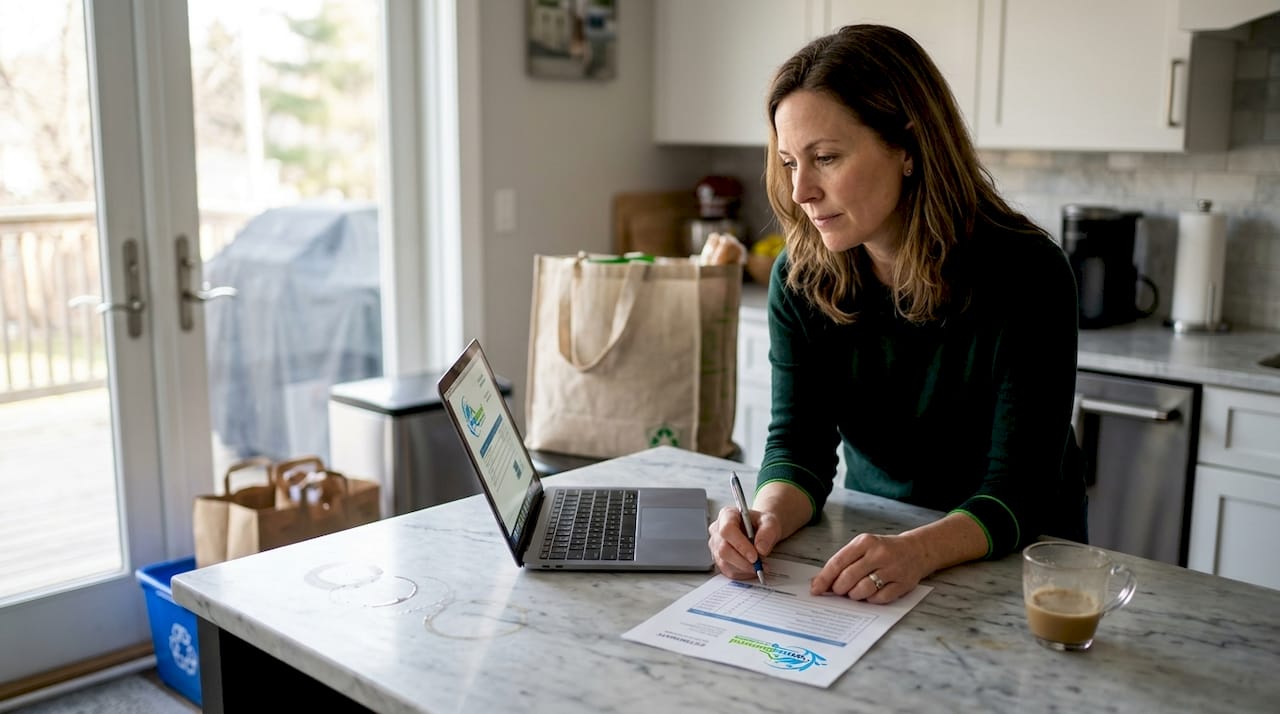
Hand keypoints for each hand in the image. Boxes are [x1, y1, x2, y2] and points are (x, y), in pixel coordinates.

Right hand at [707, 504, 781, 580]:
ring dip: (743, 569)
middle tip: (759, 565)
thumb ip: (768, 532)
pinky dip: (741, 573)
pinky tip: (751, 569)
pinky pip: (727, 570)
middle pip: (723, 549)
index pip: (727, 530)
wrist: (760, 531)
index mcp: (727, 515)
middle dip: (743, 561)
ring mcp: (716, 545)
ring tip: (759, 567)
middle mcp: (717, 529)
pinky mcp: (718, 558)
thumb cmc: (761, 524)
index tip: (754, 556)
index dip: (740, 545)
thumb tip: (760, 549)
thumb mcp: (770, 522)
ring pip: (724, 562)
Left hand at [809, 532, 930, 603]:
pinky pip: (879, 598)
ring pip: (863, 590)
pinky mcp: (903, 584)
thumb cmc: (883, 550)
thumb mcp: (863, 547)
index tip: (816, 589)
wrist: (916, 550)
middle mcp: (879, 554)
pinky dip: (871, 599)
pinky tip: (871, 593)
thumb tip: (819, 582)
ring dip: (854, 595)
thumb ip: (843, 562)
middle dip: (839, 589)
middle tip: (839, 591)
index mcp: (865, 542)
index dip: (824, 578)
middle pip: (849, 578)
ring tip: (855, 592)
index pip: (838, 562)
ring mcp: (892, 569)